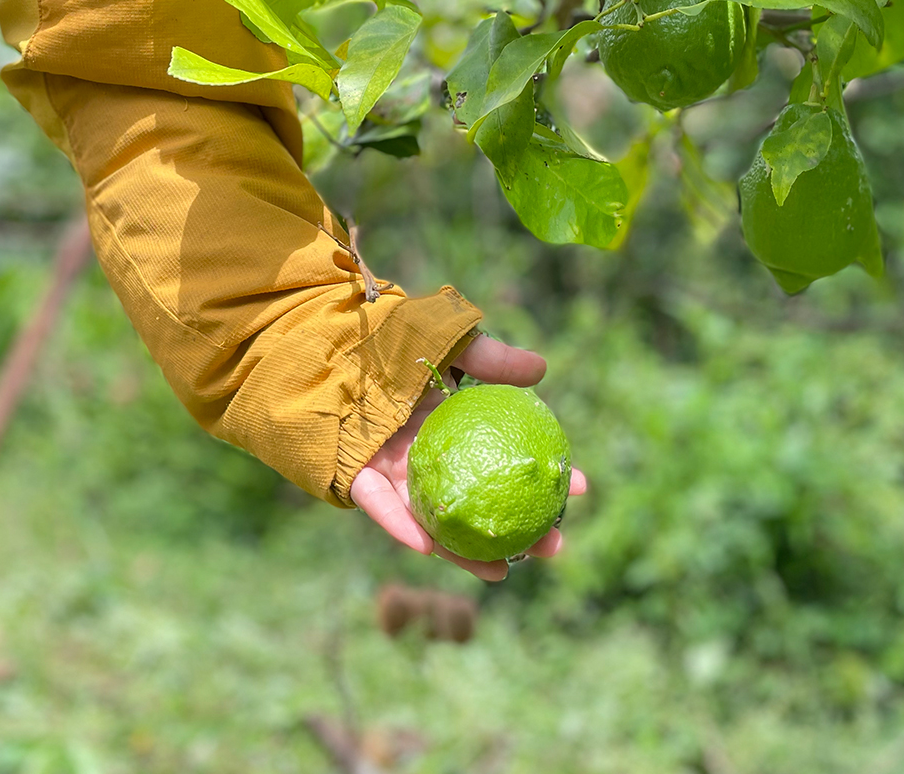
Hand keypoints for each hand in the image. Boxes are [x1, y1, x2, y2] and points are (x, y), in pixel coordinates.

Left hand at [350, 335, 586, 581]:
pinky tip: (429, 548)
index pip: (505, 457)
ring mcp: (392, 468)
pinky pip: (380, 504)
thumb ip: (489, 358)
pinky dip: (400, 524)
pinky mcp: (353, 473)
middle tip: (552, 545)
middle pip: (477, 499)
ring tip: (500, 573)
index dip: (542, 475)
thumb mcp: (447, 340)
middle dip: (514, 528)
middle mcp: (426, 454)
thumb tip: (542, 370)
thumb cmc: (387, 334)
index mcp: (450, 425)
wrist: (325, 331)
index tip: (578, 487)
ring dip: (463, 549)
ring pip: (434, 516)